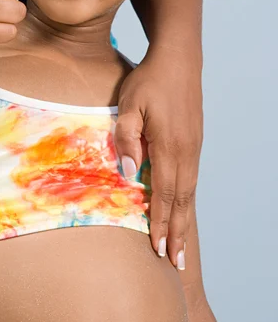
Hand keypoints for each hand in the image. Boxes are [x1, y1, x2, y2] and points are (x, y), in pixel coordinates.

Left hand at [114, 43, 202, 269]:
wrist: (179, 59)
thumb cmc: (149, 80)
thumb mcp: (129, 105)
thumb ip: (126, 138)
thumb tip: (129, 175)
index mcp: (169, 146)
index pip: (166, 193)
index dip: (162, 223)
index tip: (160, 250)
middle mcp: (187, 151)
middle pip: (182, 199)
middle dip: (178, 232)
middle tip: (177, 262)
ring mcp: (194, 146)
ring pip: (190, 190)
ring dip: (185, 218)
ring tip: (182, 244)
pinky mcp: (194, 140)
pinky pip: (191, 177)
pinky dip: (187, 199)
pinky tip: (183, 207)